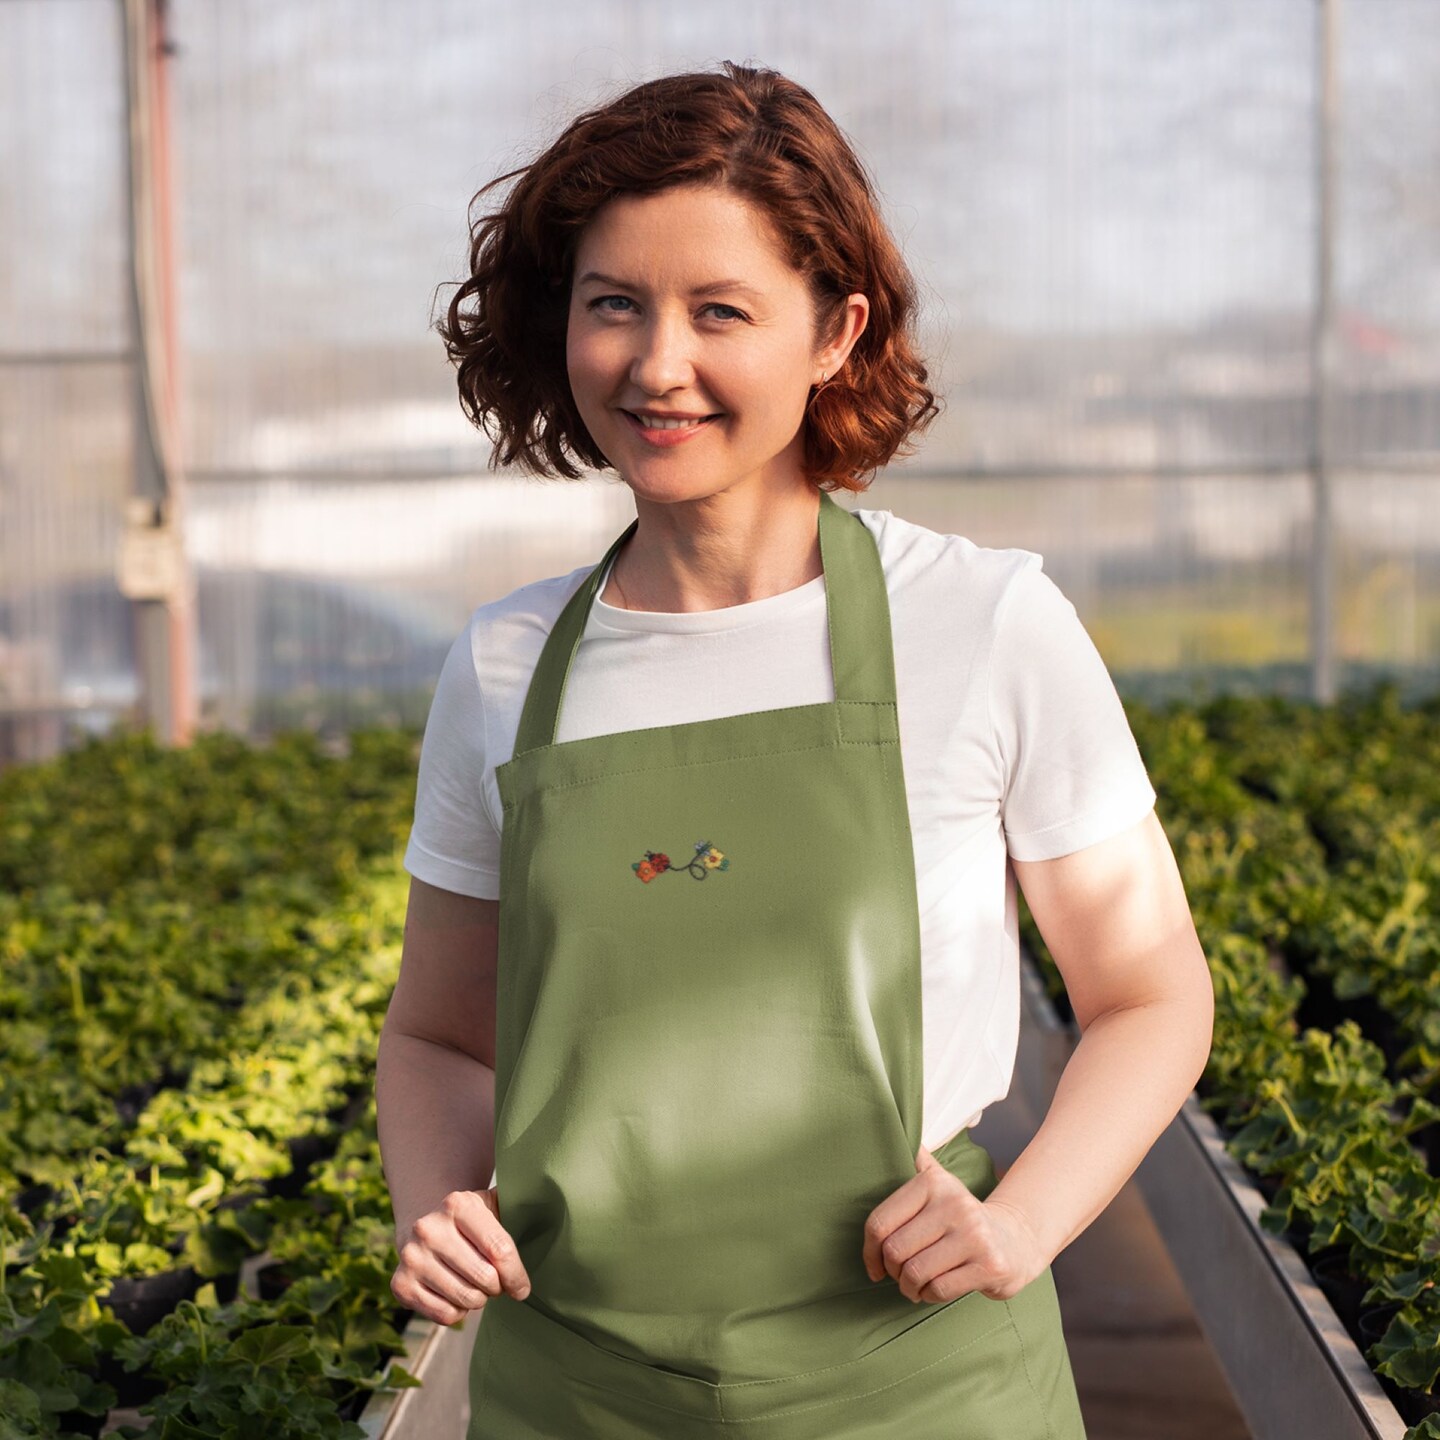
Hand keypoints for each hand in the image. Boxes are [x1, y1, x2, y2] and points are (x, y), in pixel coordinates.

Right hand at [390, 1187, 531, 1325]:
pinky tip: (456, 1293)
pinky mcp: (400, 1285)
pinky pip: (446, 1315)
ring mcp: (412, 1257)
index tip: (523, 1288)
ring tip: (477, 1285)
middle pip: (485, 1278)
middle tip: (496, 1282)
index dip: (517, 1275)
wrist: (423, 1227)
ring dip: (480, 1299)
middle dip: (498, 1287)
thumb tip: (558, 1201)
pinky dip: (458, 1312)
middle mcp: (429, 1228)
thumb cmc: (473, 1221)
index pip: (500, 1249)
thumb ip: (520, 1207)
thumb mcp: (493, 1205)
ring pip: (466, 1300)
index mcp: (458, 1204)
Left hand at [861, 1144, 1047, 1303]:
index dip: (869, 1251)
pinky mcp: (990, 1264)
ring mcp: (974, 1234)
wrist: (1015, 1240)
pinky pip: (940, 1289)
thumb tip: (896, 1128)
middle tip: (899, 1275)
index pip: (880, 1222)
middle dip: (892, 1271)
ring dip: (909, 1287)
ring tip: (914, 1285)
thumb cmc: (962, 1218)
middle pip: (895, 1250)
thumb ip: (919, 1162)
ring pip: (916, 1272)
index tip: (874, 1265)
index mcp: (934, 1183)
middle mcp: (955, 1203)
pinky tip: (933, 1290)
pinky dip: (929, 1296)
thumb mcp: (941, 1184)